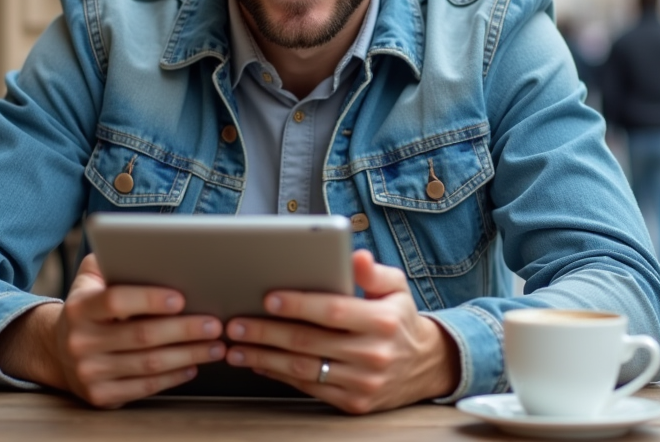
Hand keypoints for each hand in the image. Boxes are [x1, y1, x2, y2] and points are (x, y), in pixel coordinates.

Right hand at [0, 253, 225, 407]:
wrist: (57, 352)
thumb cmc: (90, 307)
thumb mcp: (90, 279)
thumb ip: (113, 259)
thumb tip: (149, 247)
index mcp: (80, 308)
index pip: (116, 300)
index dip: (149, 298)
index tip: (181, 297)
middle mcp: (80, 342)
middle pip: (141, 335)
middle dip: (184, 329)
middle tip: (214, 323)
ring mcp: (89, 372)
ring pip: (149, 364)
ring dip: (189, 355)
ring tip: (216, 345)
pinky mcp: (100, 396)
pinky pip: (144, 387)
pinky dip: (173, 377)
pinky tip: (194, 365)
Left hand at [224, 249, 459, 413]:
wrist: (424, 366)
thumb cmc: (399, 319)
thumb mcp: (396, 288)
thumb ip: (373, 272)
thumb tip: (356, 256)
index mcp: (383, 321)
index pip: (333, 311)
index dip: (299, 304)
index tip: (268, 298)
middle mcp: (374, 355)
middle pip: (309, 342)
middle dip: (266, 332)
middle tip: (235, 324)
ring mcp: (363, 383)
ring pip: (303, 369)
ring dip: (264, 357)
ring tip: (236, 347)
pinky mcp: (354, 403)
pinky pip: (309, 388)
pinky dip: (279, 375)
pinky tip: (259, 362)